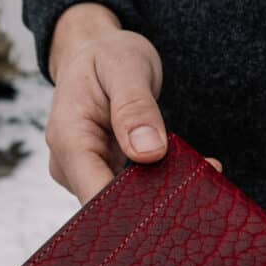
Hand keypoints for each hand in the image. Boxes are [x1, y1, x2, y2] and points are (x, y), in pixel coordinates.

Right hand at [46, 3, 219, 203]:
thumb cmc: (108, 57)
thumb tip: (149, 152)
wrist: (96, 55)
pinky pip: (127, 191)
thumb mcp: (125, 67)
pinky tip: (184, 175)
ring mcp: (84, 173)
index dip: (131, 209)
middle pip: (108, 205)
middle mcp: (70, 164)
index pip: (94, 193)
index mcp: (68, 138)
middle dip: (152, 204)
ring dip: (158, 196)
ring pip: (120, 203)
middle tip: (197, 188)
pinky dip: (155, 186)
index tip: (172, 204)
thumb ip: (135, 107)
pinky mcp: (101, 174)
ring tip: (197, 177)